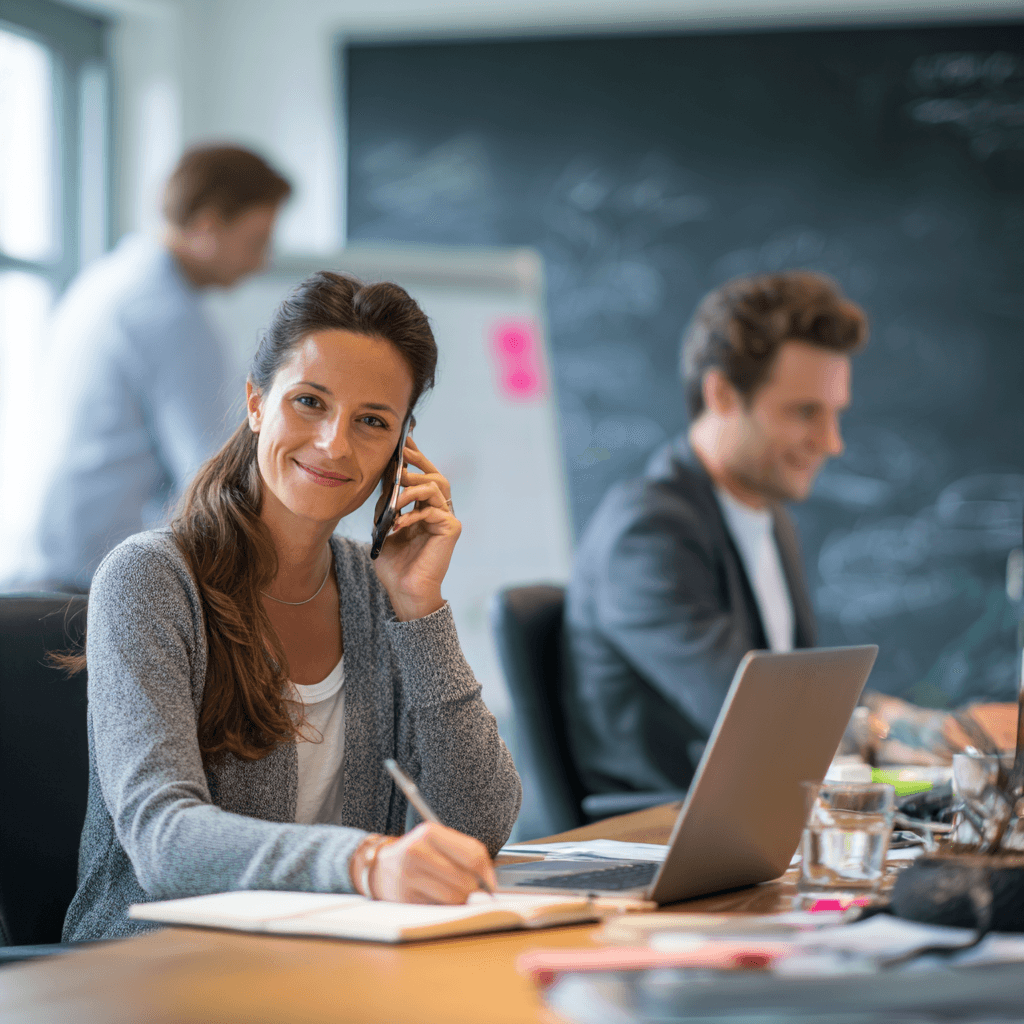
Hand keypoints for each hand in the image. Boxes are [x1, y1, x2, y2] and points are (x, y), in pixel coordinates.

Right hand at [370, 822, 496, 903]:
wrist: (382, 868)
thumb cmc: (418, 853)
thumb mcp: (437, 841)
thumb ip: (464, 854)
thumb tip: (489, 882)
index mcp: (429, 833)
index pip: (472, 855)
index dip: (487, 872)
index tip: (491, 882)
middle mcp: (417, 852)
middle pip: (465, 880)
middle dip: (475, 890)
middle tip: (475, 891)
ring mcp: (409, 877)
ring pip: (454, 898)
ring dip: (462, 901)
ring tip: (456, 893)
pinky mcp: (405, 899)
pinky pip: (439, 909)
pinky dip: (446, 908)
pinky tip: (440, 899)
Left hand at [372, 436, 460, 620]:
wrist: (405, 591)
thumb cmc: (395, 565)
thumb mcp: (384, 527)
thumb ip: (387, 505)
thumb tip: (384, 479)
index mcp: (425, 509)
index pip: (424, 477)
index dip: (416, 458)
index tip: (403, 441)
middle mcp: (439, 511)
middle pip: (435, 476)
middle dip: (417, 463)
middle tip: (400, 456)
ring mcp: (447, 519)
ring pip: (437, 488)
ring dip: (413, 488)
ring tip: (395, 497)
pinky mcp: (451, 530)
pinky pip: (433, 511)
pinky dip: (413, 514)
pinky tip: (398, 524)